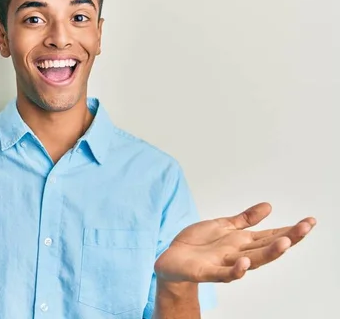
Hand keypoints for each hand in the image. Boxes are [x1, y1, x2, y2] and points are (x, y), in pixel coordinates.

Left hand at [155, 202, 315, 282]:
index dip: (290, 229)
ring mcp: (223, 263)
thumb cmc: (198, 244)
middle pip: (267, 247)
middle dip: (288, 238)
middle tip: (305, 227)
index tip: (309, 221)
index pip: (271, 235)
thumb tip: (269, 206)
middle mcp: (238, 254)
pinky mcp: (206, 271)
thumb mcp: (222, 226)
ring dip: (268, 253)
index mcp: (242, 241)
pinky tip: (244, 262)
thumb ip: (245, 219)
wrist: (172, 259)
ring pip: (251, 261)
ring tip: (285, 242)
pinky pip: (223, 274)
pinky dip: (235, 270)